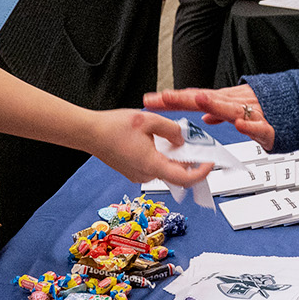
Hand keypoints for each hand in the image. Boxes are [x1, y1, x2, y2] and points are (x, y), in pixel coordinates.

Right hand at [84, 109, 214, 185]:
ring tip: (169, 137)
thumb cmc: (113, 127)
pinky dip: (160, 156)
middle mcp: (145, 175)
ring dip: (172, 156)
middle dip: (186, 159)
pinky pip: (153, 166)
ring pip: (164, 169)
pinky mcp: (132, 171)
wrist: (89, 133)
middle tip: (191, 143)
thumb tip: (182, 140)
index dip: (201, 173)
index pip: (185, 179)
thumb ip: (171, 130)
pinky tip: (155, 141)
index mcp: (152, 165)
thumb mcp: (148, 121)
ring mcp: (138, 175)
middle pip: (176, 173)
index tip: (209, 163)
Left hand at [143, 84, 274, 151]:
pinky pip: (259, 127)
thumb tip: (204, 117)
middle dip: (183, 99)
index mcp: (226, 101)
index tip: (150, 100)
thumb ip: (221, 112)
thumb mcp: (240, 108)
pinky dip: (250, 125)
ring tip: (198, 100)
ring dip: (214, 104)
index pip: (194, 98)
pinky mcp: (270, 127)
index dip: (173, 99)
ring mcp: (252, 113)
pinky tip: (239, 124)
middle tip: (162, 98)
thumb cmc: (272, 108)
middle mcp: (236, 103)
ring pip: (230, 107)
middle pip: (205, 99)